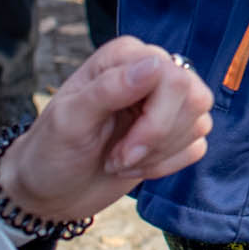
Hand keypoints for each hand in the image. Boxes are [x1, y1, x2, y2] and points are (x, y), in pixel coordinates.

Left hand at [0, 37, 213, 225]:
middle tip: (120, 158)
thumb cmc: (50, 152)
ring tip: (121, 161)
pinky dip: (168, 165)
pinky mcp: (174, 132)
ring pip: (200, 122)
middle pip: (194, 97)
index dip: (157, 119)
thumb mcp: (69, 121)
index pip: (173, 76)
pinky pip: (198, 145)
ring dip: (160, 154)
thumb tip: (154, 64)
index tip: (121, 149)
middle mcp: (151, 73)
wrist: (49, 191)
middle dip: (158, 138)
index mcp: (125, 58)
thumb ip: (109, 88)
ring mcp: (165, 103)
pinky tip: (136, 167)